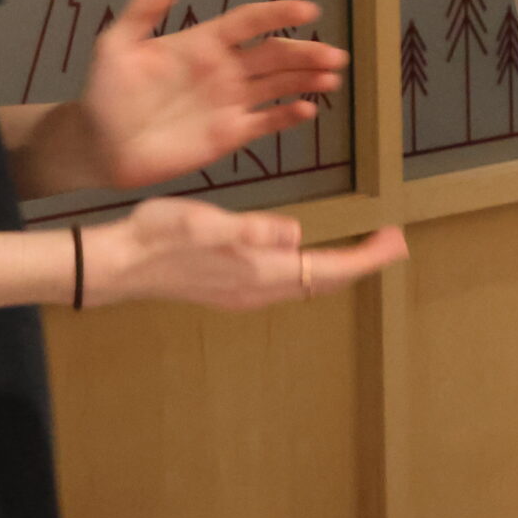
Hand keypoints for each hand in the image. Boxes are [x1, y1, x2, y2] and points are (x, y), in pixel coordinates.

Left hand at [83, 0, 347, 188]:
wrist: (99, 145)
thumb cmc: (105, 92)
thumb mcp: (116, 44)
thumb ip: (143, 11)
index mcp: (203, 43)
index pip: (249, 22)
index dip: (279, 14)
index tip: (309, 9)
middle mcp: (224, 69)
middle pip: (275, 55)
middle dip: (307, 53)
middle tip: (336, 55)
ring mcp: (230, 103)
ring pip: (279, 86)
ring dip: (307, 80)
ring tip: (332, 78)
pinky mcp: (230, 135)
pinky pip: (267, 122)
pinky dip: (290, 116)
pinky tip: (309, 109)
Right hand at [88, 197, 406, 310]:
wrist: (121, 264)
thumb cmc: (161, 236)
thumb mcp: (208, 223)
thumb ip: (253, 231)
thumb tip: (296, 236)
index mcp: (261, 271)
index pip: (330, 270)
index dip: (368, 259)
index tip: (396, 240)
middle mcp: (260, 289)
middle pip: (326, 282)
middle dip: (362, 263)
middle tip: (390, 242)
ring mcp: (246, 294)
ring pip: (308, 285)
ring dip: (338, 268)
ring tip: (362, 248)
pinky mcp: (233, 290)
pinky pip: (289, 284)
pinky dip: (313, 270)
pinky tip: (307, 256)